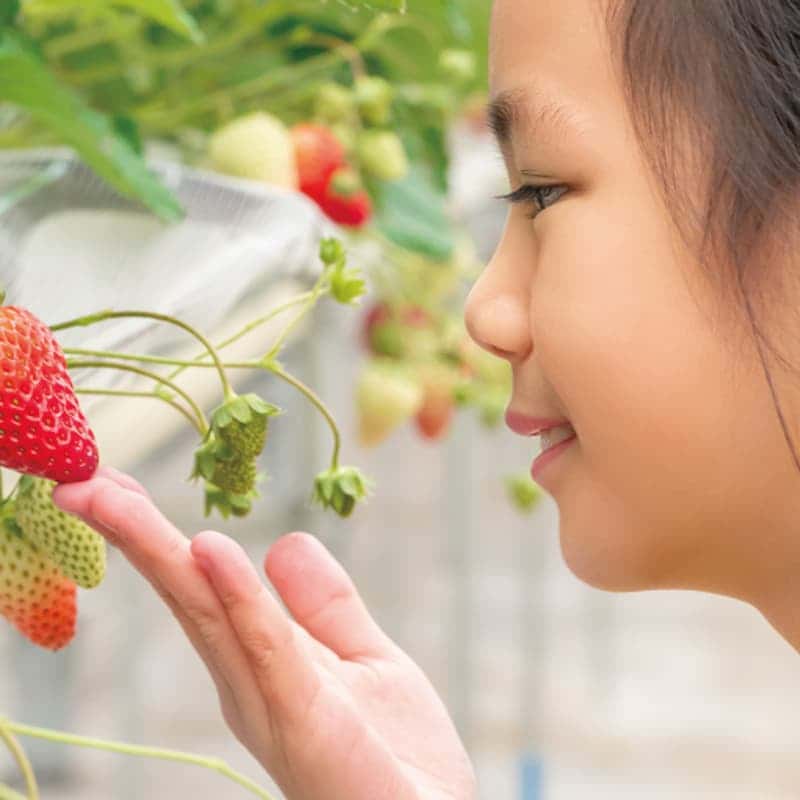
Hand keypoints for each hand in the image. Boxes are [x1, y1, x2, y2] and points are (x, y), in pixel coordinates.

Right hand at [53, 466, 476, 799]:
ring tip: (105, 494)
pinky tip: (208, 550)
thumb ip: (325, 606)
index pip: (202, 586)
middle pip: (186, 593)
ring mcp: (270, 701)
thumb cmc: (394, 755)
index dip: (159, 533)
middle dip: (134, 533)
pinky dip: (236, 597)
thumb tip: (283, 541)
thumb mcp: (363, 660)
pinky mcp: (306, 720)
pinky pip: (267, 648)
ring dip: (156, 550)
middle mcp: (248, 680)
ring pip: (206, 613)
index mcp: (260, 661)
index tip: (114, 481)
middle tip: (80, 479)